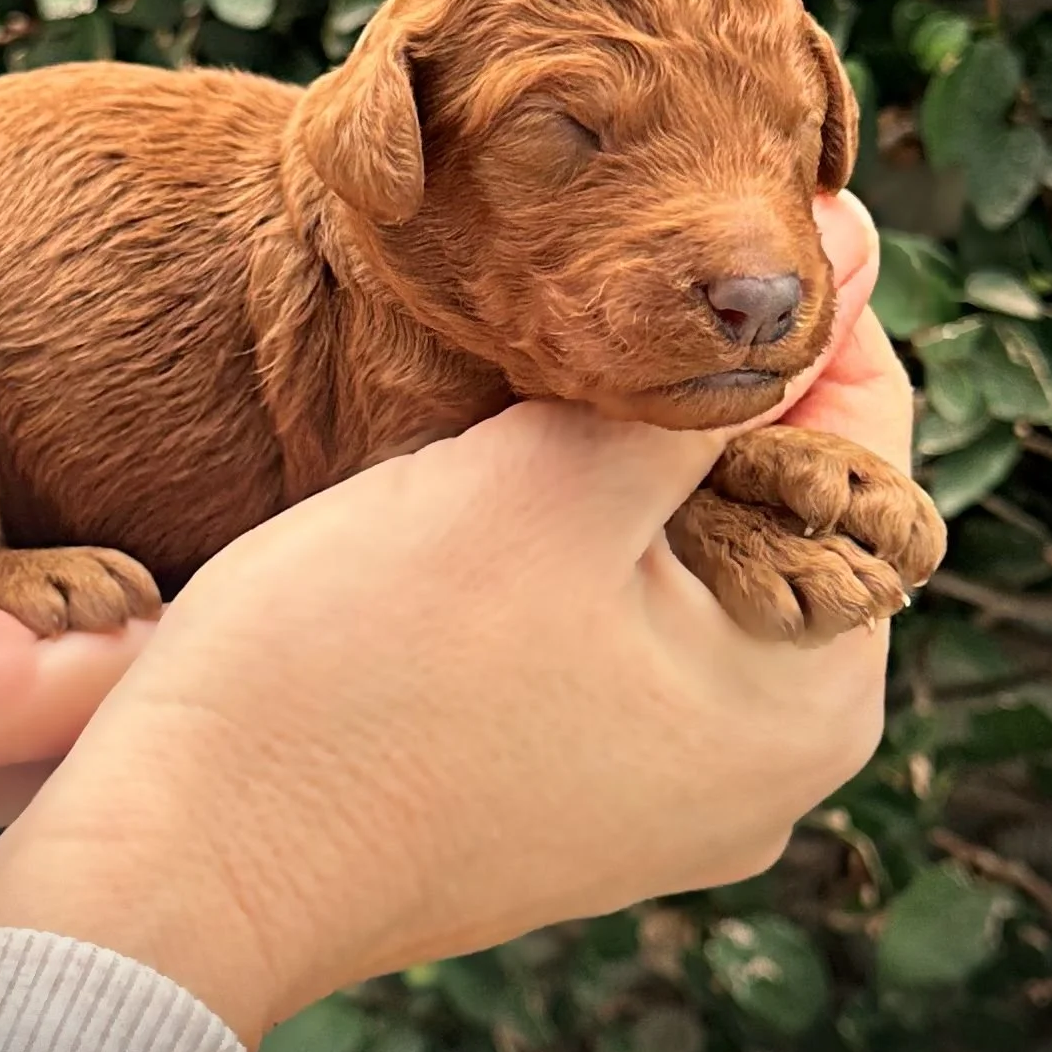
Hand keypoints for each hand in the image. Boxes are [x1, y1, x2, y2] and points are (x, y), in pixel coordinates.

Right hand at [0, 192, 902, 1049]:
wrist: (185, 846)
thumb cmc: (357, 669)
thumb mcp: (550, 489)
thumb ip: (705, 378)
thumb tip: (843, 253)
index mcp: (803, 699)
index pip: (866, 447)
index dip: (803, 310)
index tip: (720, 205)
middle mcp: (750, 760)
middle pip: (769, 504)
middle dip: (697, 380)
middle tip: (612, 266)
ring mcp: (650, 779)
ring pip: (673, 554)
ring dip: (617, 449)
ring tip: (540, 353)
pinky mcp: (554, 774)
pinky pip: (601, 615)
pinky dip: (566, 528)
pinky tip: (494, 473)